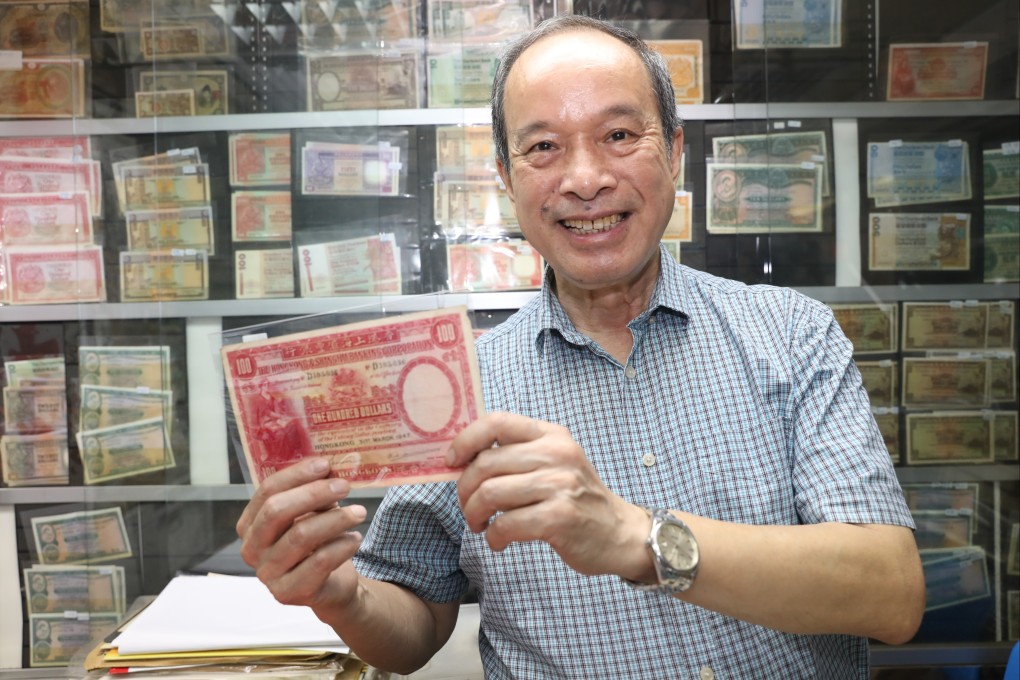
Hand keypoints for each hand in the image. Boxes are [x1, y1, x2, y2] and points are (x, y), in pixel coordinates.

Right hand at [236, 458, 366, 610]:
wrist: (330, 587)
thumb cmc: (317, 544)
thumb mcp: (311, 515)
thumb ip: (313, 495)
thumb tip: (330, 470)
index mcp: (250, 524)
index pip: (267, 492)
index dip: (296, 475)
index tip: (325, 465)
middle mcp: (252, 549)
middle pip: (277, 511)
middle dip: (313, 494)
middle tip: (344, 487)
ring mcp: (268, 574)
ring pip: (300, 536)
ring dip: (335, 519)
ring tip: (359, 512)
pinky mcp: (289, 592)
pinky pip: (319, 561)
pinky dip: (342, 545)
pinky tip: (355, 538)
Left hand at [446, 412, 649, 578]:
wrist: (619, 532)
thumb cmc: (577, 498)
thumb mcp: (555, 463)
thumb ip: (517, 456)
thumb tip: (462, 462)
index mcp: (551, 435)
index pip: (496, 421)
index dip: (465, 440)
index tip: (452, 461)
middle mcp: (556, 454)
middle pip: (485, 462)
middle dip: (464, 490)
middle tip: (468, 508)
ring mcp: (560, 485)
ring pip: (491, 494)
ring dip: (475, 515)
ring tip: (480, 526)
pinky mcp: (560, 517)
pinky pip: (506, 524)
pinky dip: (494, 536)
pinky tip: (499, 541)